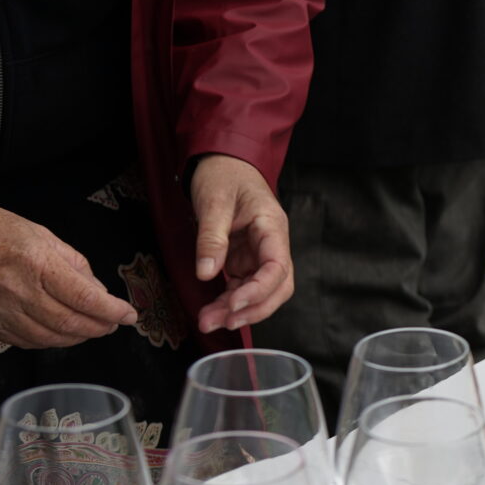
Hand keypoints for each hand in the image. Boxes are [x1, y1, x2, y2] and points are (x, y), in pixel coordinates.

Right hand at [0, 183, 137, 347]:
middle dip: (100, 328)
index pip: (85, 298)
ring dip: (78, 338)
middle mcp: (17, 291)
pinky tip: (61, 333)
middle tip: (114, 323)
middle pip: (71, 325)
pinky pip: (25, 342)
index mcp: (35, 263)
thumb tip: (98, 291)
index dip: (113, 311)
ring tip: (92, 328)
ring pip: (50, 339)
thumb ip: (74, 264)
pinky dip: (50, 342)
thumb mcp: (40, 234)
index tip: (130, 315)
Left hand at [189, 155, 292, 333]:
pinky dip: (229, 302)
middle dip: (252, 309)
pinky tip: (212, 310)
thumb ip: (211, 238)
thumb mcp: (214, 202)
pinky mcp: (245, 260)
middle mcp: (272, 245)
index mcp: (272, 228)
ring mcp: (259, 254)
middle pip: (278, 288)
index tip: (233, 304)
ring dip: (238, 310)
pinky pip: (243, 287)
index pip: (278, 268)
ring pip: (261, 292)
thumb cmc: (223, 175)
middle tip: (220, 321)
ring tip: (208, 320)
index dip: (259, 291)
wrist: (223, 162)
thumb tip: (206, 274)